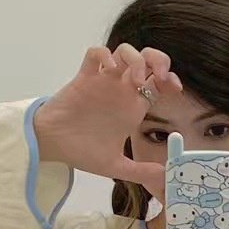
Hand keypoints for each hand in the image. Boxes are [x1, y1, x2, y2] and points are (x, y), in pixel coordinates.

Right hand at [33, 43, 181, 197]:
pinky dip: (104, 55)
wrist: (53, 146)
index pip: (158, 84)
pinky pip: (95, 54)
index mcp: (132, 108)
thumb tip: (163, 176)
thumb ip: (139, 171)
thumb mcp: (115, 167)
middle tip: (160, 75)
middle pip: (146, 60)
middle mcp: (121, 91)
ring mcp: (103, 82)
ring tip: (135, 79)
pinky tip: (108, 68)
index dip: (169, 80)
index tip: (175, 88)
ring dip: (134, 59)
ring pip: (124, 52)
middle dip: (158, 60)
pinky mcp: (84, 78)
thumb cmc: (82, 152)